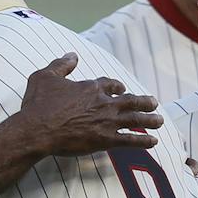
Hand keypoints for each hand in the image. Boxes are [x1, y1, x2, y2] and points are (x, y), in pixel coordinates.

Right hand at [14, 54, 160, 153]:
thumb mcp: (45, 77)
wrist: (37, 129)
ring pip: (135, 119)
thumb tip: (72, 55)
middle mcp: (103, 103)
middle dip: (143, 102)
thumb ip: (61, 65)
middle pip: (129, 100)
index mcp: (91, 87)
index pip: (110, 84)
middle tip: (154, 103)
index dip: (117, 86)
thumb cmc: (38, 104)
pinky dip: (143, 141)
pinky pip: (130, 140)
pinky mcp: (106, 140)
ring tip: (160, 121)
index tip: (122, 88)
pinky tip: (153, 142)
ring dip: (149, 120)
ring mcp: (107, 121)